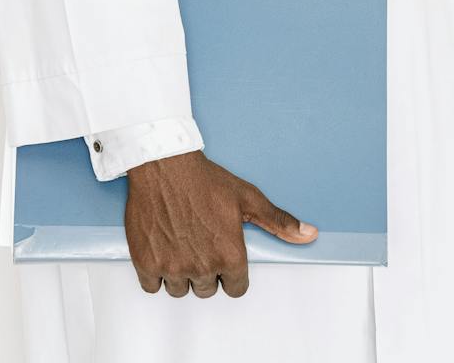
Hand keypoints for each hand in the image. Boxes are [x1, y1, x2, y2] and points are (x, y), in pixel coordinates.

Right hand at [122, 150, 317, 297]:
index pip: (236, 288)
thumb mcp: (247, 197)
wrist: (163, 163)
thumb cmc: (203, 179)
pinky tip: (159, 252)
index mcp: (230, 255)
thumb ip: (278, 222)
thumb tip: (308, 234)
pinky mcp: (146, 262)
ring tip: (178, 246)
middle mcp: (203, 265)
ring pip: (179, 289)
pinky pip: (151, 287)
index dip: (229, 271)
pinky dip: (154, 274)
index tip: (220, 255)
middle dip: (204, 271)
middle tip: (197, 244)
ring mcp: (172, 266)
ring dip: (179, 274)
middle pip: (207, 290)